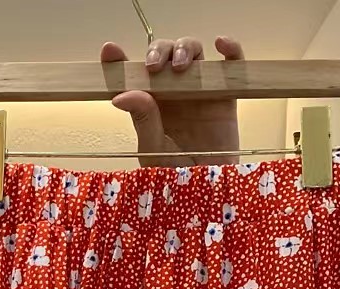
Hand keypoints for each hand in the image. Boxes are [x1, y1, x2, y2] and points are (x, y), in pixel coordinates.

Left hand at [102, 34, 243, 166]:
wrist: (208, 194)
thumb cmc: (176, 178)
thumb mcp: (154, 151)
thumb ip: (142, 120)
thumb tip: (121, 95)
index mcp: (149, 104)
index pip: (132, 76)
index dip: (120, 60)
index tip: (110, 51)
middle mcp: (173, 93)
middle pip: (165, 55)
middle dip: (158, 51)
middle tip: (153, 67)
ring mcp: (199, 91)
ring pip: (192, 53)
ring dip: (185, 48)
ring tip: (180, 66)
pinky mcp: (225, 95)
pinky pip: (230, 65)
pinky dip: (229, 49)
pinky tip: (220, 44)